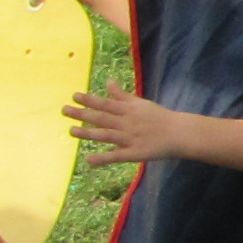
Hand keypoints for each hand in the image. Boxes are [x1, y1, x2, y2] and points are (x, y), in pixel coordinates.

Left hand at [62, 87, 186, 168]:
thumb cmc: (158, 117)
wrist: (178, 133)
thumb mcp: (140, 103)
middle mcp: (126, 123)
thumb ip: (122, 95)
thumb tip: (108, 82)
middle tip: (64, 110)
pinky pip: (116, 156)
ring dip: (87, 134)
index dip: (89, 100)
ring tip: (71, 131)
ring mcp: (129, 139)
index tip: (74, 95)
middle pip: (101, 118)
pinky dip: (102, 158)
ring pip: (105, 135)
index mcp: (128, 110)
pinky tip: (88, 160)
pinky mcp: (134, 154)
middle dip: (82, 114)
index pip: (105, 103)